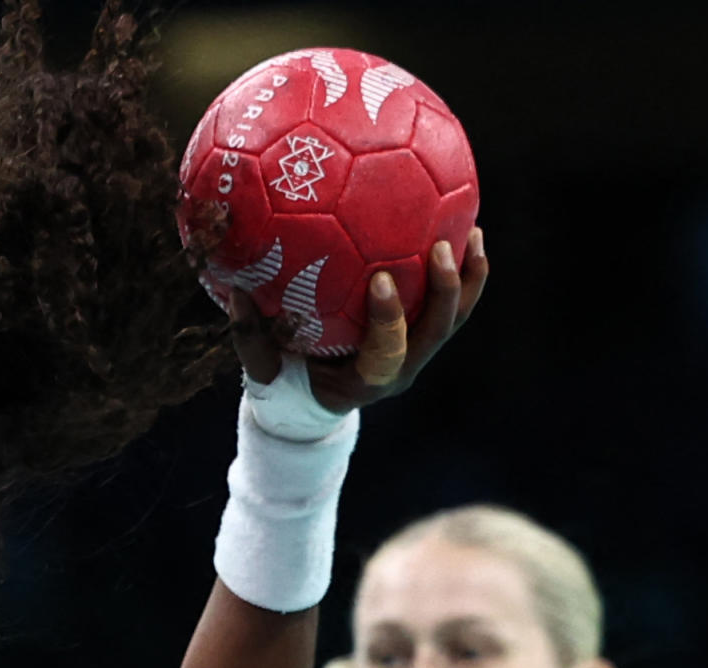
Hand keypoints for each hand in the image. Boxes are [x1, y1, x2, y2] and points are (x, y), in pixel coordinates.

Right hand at [225, 228, 485, 413]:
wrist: (311, 402)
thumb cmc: (285, 381)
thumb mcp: (263, 367)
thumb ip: (251, 336)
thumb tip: (235, 291)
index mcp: (366, 382)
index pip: (386, 354)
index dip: (390, 320)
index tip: (382, 279)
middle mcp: (399, 370)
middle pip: (434, 334)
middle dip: (443, 293)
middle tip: (440, 248)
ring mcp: (415, 352)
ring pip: (452, 319)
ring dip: (467, 278)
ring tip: (473, 232)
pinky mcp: (421, 334)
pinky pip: (449, 303)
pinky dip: (460, 269)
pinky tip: (463, 225)